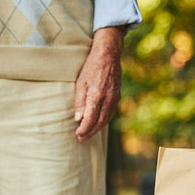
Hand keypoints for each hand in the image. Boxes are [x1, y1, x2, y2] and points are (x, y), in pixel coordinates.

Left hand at [74, 26, 123, 141]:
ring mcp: (114, 99)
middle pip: (99, 123)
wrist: (108, 55)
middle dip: (90, 132)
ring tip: (88, 133)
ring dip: (97, 128)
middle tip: (81, 138)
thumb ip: (80, 102)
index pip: (90, 120)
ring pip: (106, 119)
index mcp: (97, 97)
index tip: (77, 134)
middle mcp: (107, 100)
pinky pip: (110, 113)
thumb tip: (78, 119)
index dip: (84, 129)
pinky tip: (98, 122)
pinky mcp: (117, 97)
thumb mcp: (80, 83)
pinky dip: (103, 121)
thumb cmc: (92, 67)